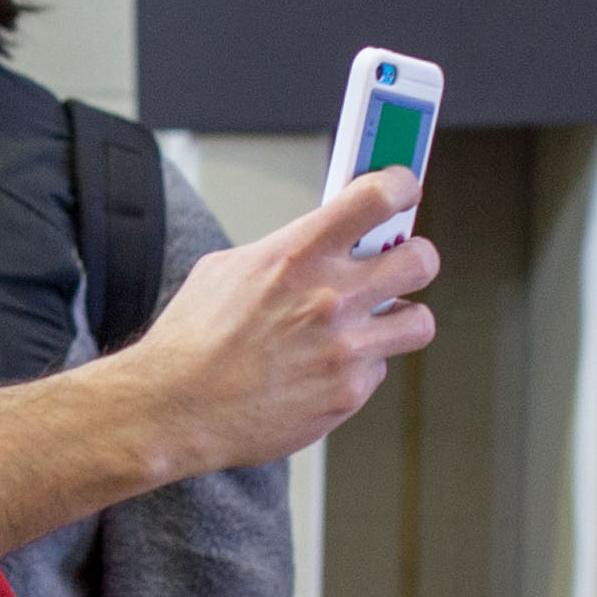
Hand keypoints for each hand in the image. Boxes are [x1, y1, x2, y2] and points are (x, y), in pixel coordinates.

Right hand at [124, 175, 440, 473]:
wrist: (175, 409)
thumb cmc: (192, 340)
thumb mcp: (228, 268)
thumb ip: (286, 249)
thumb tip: (322, 237)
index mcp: (299, 253)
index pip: (378, 197)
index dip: (401, 187)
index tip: (402, 192)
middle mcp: (330, 297)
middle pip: (422, 259)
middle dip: (415, 257)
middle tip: (399, 263)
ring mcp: (345, 348)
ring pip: (418, 321)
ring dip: (400, 318)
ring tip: (375, 321)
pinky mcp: (348, 392)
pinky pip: (379, 368)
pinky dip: (358, 367)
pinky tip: (325, 367)